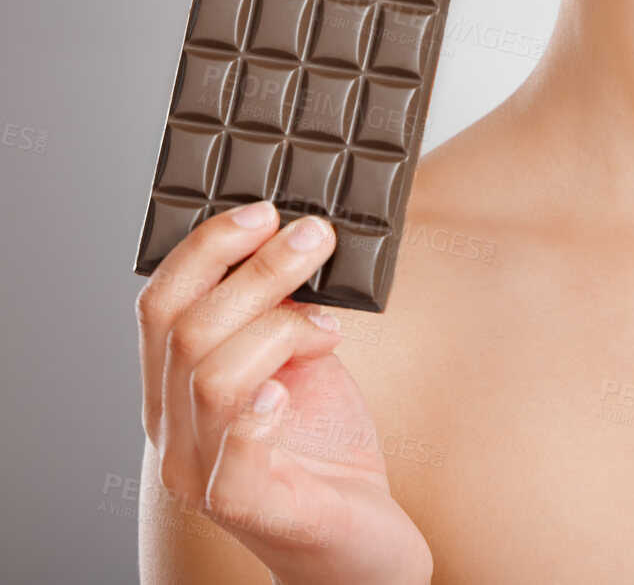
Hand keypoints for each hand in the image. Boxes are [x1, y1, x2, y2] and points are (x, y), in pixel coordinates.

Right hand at [136, 203, 433, 584]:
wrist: (357, 539)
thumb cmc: (324, 445)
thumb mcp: (301, 361)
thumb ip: (283, 313)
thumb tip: (300, 240)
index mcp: (175, 386)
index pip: (160, 304)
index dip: (205, 248)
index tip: (263, 210)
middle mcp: (173, 430)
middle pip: (188, 329)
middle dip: (257, 270)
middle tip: (317, 236)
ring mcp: (202, 473)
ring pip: (211, 377)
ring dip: (279, 327)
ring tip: (329, 328)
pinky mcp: (247, 508)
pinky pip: (233, 454)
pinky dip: (258, 412)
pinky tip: (289, 392)